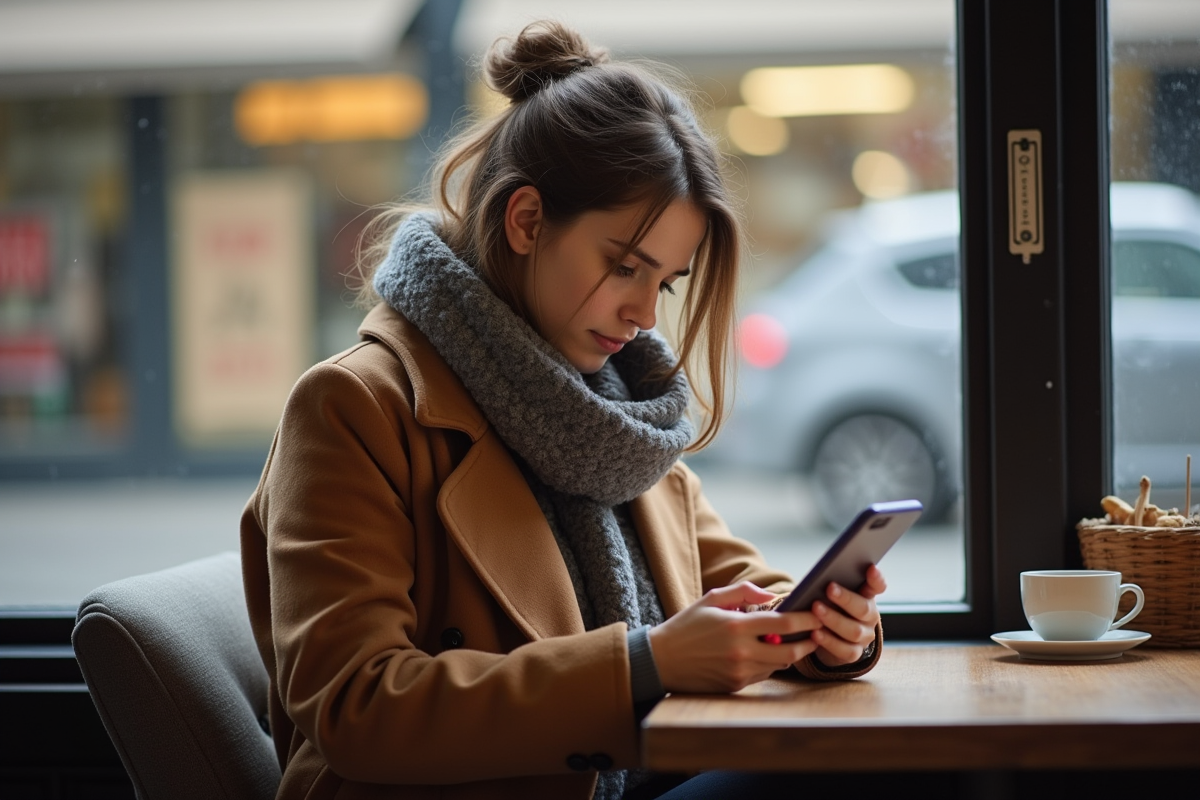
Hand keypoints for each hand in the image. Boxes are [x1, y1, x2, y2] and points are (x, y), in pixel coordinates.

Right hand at [647, 582, 820, 692]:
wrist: (661, 660)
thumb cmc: (686, 626)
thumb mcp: (711, 599)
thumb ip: (744, 592)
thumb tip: (771, 596)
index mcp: (736, 626)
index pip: (783, 623)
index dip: (806, 620)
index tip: (818, 615)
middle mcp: (741, 652)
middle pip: (789, 652)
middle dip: (807, 643)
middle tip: (816, 635)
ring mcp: (739, 672)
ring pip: (778, 665)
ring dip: (787, 655)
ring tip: (790, 642)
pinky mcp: (735, 686)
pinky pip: (762, 676)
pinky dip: (768, 665)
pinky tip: (762, 655)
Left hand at [809, 565, 886, 666]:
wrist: (828, 636)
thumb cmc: (829, 606)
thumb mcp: (832, 594)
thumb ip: (831, 585)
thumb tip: (817, 577)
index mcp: (867, 596)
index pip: (877, 586)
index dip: (876, 578)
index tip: (870, 568)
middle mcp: (870, 616)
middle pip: (863, 608)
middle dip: (846, 598)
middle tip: (829, 588)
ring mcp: (864, 636)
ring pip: (854, 630)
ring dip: (834, 619)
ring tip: (816, 609)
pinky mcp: (854, 654)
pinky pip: (845, 650)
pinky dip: (829, 641)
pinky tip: (815, 633)